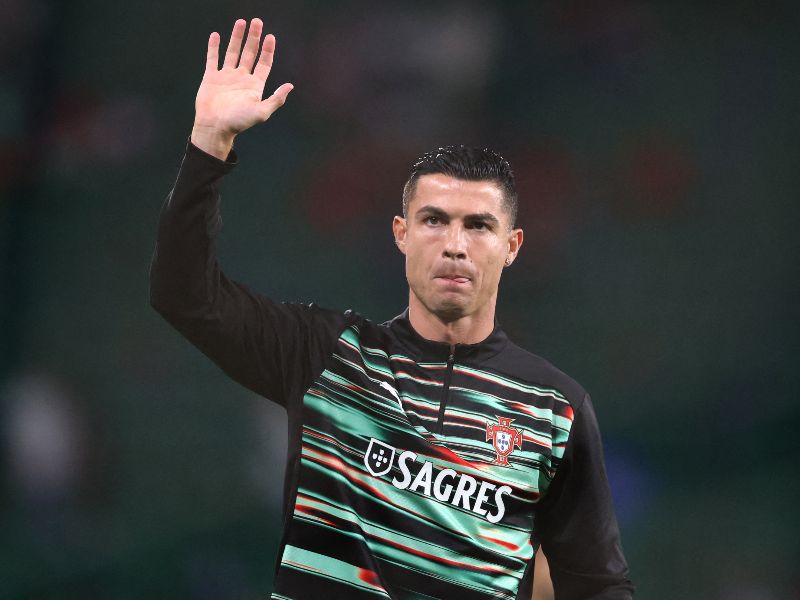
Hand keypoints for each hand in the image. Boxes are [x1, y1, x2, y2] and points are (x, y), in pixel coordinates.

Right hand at [191, 18, 292, 158]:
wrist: (215, 127)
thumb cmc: (239, 122)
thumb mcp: (262, 112)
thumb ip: (276, 99)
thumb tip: (290, 86)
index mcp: (254, 86)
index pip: (264, 63)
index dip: (268, 50)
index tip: (270, 36)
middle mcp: (241, 79)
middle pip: (250, 53)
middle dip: (254, 37)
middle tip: (257, 21)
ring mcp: (226, 77)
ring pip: (232, 52)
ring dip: (237, 37)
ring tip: (240, 22)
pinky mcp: (211, 78)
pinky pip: (213, 59)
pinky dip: (214, 47)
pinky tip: (216, 35)